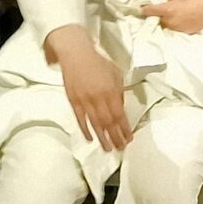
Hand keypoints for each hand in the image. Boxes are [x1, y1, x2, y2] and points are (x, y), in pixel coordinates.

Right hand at [48, 26, 131, 150]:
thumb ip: (119, 93)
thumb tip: (120, 110)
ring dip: (102, 138)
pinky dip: (85, 129)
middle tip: (120, 148)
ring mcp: (84, 100)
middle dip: (115, 137)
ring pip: (95, 124)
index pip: (120, 116)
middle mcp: (98, 98)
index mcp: (110, 91)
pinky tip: (90, 139)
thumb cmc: (99, 63)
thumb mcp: (116, 75)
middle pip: (108, 123)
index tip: (129, 139)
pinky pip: (80, 119)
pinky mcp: (73, 101)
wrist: (76, 54)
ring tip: (108, 149)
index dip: (125, 129)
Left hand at [147, 0, 202, 34]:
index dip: (144, 7)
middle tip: (159, 7)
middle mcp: (171, 22)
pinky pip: (175, 28)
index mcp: (168, 11)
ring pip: (166, 25)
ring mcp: (179, 29)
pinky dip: (175, 23)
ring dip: (165, 20)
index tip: (141, 5)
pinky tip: (181, 17)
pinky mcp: (187, 32)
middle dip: (156, 14)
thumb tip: (158, 0)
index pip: (148, 11)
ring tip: (172, 12)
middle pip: (156, 20)